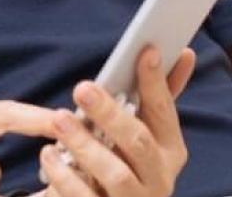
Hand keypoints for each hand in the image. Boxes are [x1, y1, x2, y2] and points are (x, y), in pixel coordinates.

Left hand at [37, 46, 197, 196]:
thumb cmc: (129, 167)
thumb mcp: (148, 136)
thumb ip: (157, 98)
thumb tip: (183, 52)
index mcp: (170, 152)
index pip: (164, 112)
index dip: (156, 82)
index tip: (145, 52)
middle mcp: (159, 179)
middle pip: (139, 143)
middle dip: (112, 114)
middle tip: (82, 88)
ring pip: (116, 175)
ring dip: (86, 145)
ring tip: (60, 119)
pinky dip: (65, 177)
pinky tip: (48, 155)